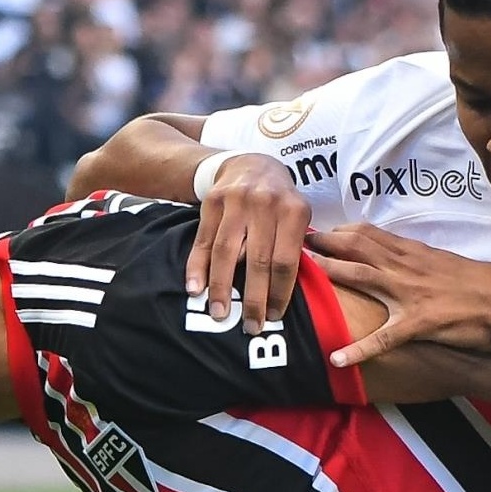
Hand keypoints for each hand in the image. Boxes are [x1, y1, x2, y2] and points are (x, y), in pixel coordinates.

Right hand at [187, 153, 309, 330]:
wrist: (251, 165)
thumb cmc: (279, 203)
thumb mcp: (296, 217)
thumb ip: (292, 247)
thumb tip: (281, 294)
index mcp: (293, 211)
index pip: (286, 261)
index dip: (279, 293)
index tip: (273, 317)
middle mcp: (265, 204)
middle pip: (258, 261)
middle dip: (253, 298)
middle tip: (250, 326)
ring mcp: (237, 202)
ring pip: (227, 252)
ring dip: (222, 287)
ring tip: (220, 314)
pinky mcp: (212, 202)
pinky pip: (203, 240)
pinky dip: (197, 266)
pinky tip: (194, 289)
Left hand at [310, 224, 490, 365]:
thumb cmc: (480, 286)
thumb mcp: (445, 264)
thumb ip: (418, 260)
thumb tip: (396, 257)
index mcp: (414, 254)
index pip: (369, 234)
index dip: (339, 230)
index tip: (315, 229)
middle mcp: (406, 268)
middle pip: (357, 247)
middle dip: (324, 244)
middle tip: (295, 243)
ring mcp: (410, 294)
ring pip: (362, 277)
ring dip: (331, 274)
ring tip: (298, 279)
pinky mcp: (419, 323)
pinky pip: (384, 338)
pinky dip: (359, 350)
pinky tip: (337, 359)